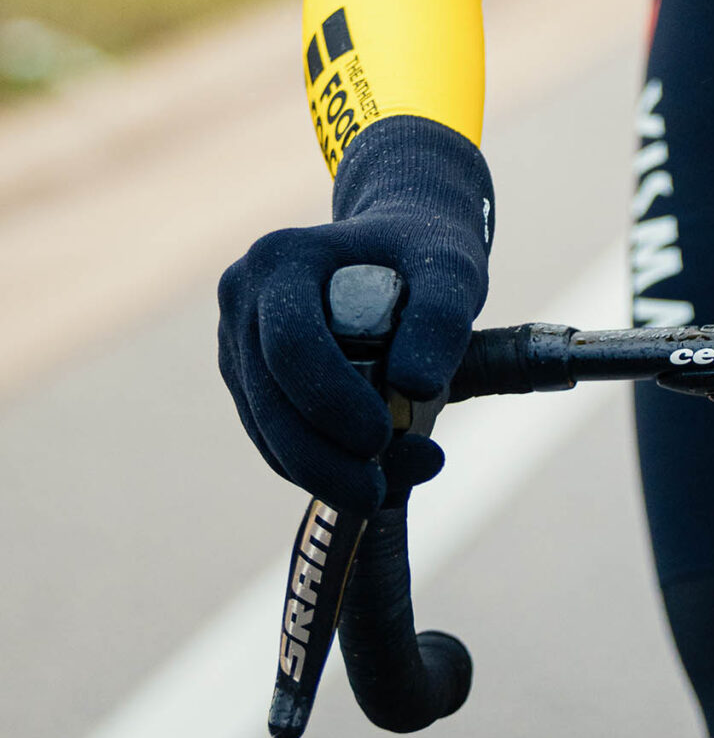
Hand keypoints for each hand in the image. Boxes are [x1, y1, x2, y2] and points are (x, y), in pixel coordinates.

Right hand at [218, 114, 493, 512]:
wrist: (402, 244)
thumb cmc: (425, 252)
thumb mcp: (452, 270)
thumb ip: (442, 317)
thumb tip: (414, 386)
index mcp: (282, 257)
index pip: (292, 344)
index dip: (330, 399)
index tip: (380, 439)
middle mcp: (244, 295)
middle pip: (269, 396)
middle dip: (321, 457)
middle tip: (376, 494)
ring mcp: (238, 338)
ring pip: (265, 427)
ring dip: (319, 470)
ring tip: (386, 489)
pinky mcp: (246, 376)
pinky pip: (271, 435)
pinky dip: (313, 464)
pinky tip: (367, 477)